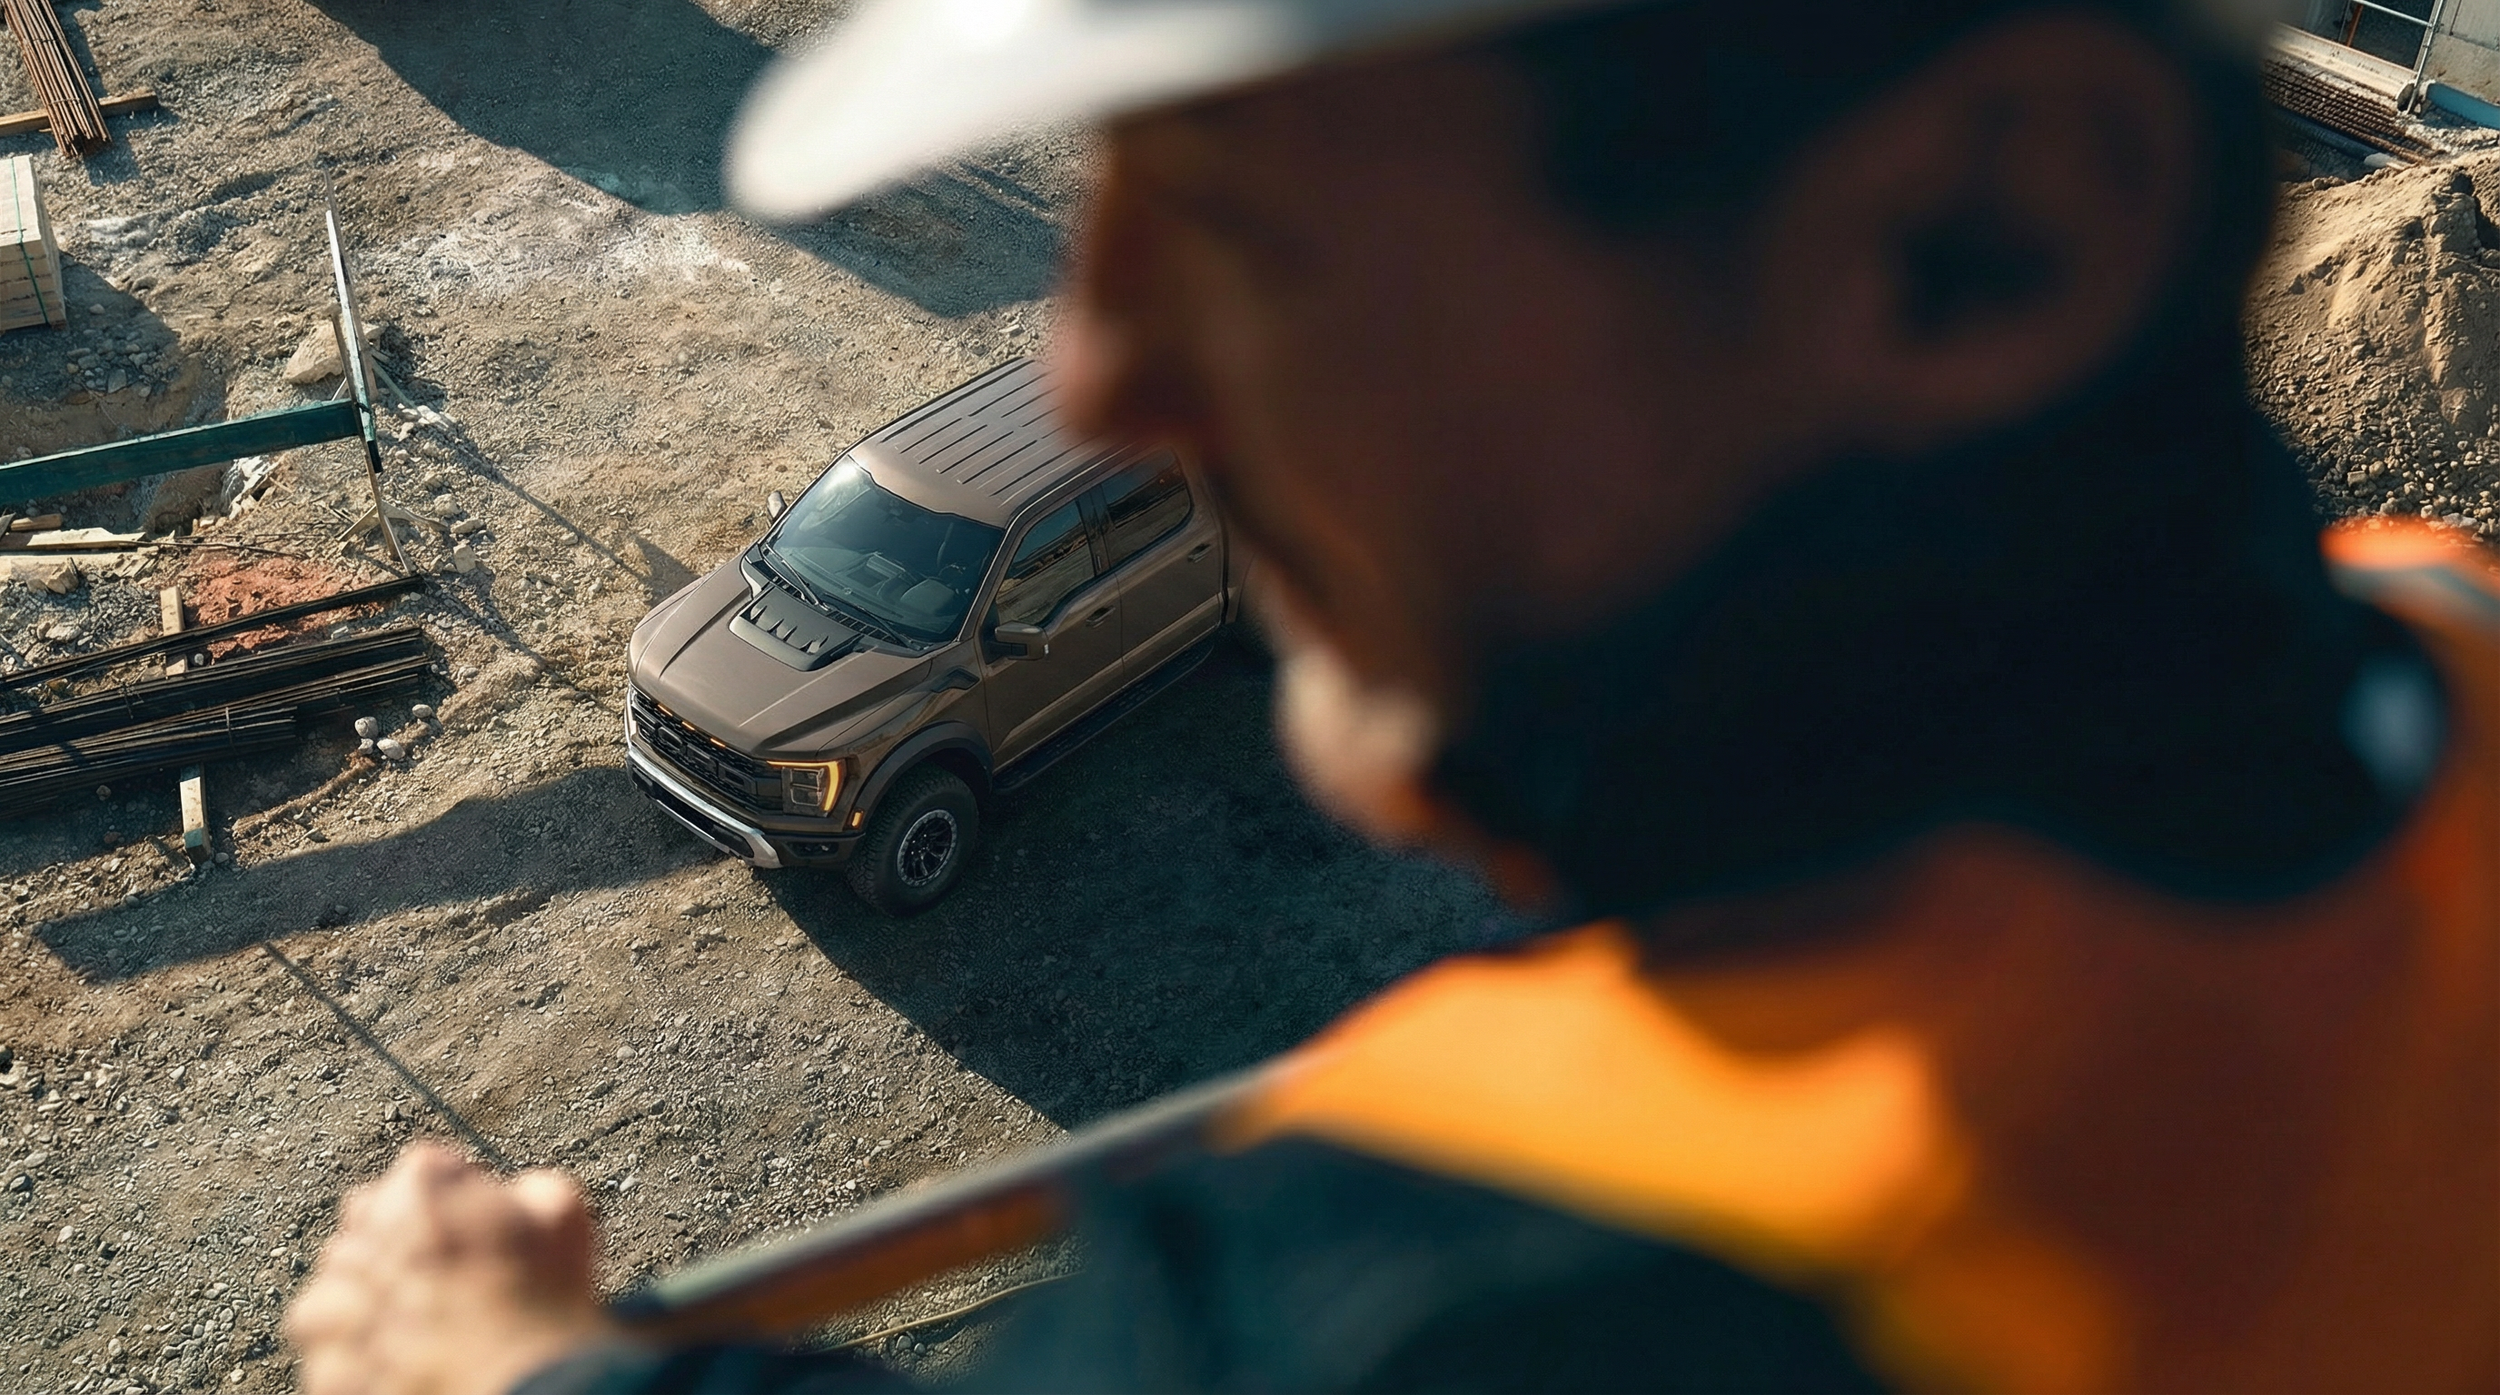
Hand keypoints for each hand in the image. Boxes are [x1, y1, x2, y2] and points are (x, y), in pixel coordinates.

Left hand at [285, 1142, 629, 1394]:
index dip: (452, 1189)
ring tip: (395, 1317)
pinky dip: (349, 1360)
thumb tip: (515, 1194)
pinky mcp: (339, 1372)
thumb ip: (527, 1188)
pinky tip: (386, 1359)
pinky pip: (325, 1358)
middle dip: (394, 1239)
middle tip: (437, 1266)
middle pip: (361, 1223)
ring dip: (354, 1300)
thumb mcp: (562, 1213)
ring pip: (325, 1293)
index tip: (472, 1212)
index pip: (418, 1169)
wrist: (529, 1379)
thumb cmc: (548, 1296)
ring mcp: (346, 1313)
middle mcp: (369, 1245)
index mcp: (420, 1195)